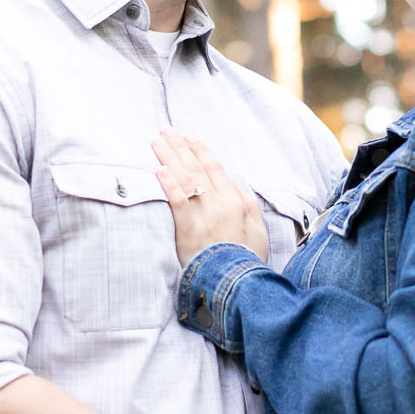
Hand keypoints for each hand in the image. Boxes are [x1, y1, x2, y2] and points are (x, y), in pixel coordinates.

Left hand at [152, 130, 268, 265]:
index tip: (188, 135)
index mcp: (235, 201)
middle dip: (179, 146)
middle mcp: (219, 202)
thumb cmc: (248, 259)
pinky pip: (177, 202)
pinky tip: (159, 170)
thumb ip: (249, 204)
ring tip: (156, 141)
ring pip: (185, 178)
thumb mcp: (258, 230)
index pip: (214, 168)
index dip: (200, 150)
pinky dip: (169, 184)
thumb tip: (237, 185)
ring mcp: (204, 215)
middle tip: (165, 130)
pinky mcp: (188, 229)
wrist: (240, 283)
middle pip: (195, 167)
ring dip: (169, 157)